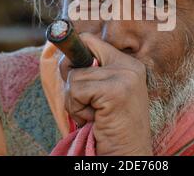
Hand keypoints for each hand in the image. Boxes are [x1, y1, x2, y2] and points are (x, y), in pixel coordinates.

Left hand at [59, 32, 152, 155]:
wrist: (128, 153)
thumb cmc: (111, 126)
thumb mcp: (103, 93)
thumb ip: (90, 72)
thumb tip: (64, 57)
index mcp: (128, 64)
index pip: (91, 40)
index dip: (75, 51)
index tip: (69, 63)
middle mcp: (130, 65)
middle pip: (79, 53)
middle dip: (72, 79)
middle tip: (86, 101)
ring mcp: (125, 76)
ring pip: (75, 77)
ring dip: (76, 102)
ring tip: (94, 115)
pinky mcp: (115, 91)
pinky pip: (76, 91)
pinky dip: (78, 110)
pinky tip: (94, 120)